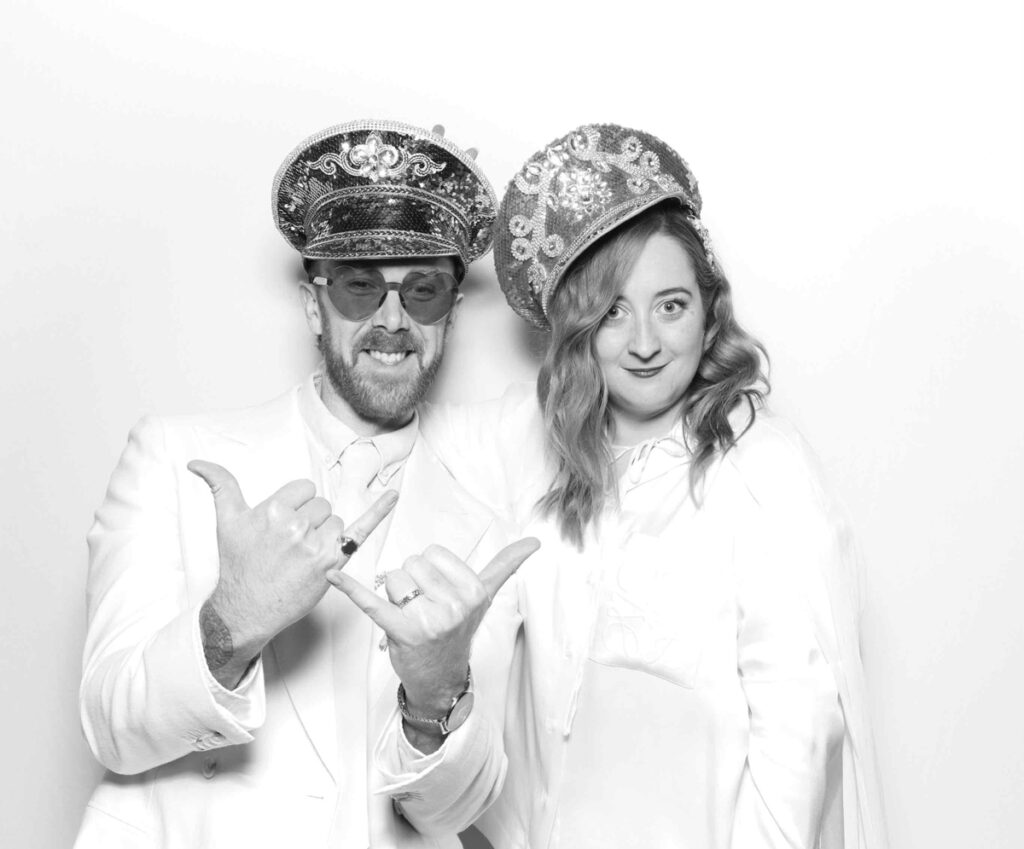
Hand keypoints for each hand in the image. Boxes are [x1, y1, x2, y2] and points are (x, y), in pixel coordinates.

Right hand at [188, 460, 397, 685]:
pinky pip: (361, 530)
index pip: (303, 490)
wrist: (246, 608)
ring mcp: (316, 545)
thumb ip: (219, 486)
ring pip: (336, 522)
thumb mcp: (227, 522)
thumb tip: (196, 462)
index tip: (283, 525)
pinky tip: (393, 495)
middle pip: (321, 506)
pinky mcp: (332, 563)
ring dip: (325, 535)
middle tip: (289, 546)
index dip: (296, 506)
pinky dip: (379, 511)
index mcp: (274, 510)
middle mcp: (296, 526)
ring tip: (301, 556)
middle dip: (309, 521)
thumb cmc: (239, 565)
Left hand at [327, 538, 538, 717]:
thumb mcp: (483, 597)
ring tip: (408, 616)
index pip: (433, 553)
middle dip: (412, 582)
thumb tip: (535, 541)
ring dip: (394, 595)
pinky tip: (333, 576)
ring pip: (392, 579)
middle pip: (411, 564)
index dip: (430, 570)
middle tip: (423, 608)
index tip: (439, 593)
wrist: (440, 677)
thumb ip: (506, 565)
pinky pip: (372, 603)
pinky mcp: (401, 632)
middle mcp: (455, 606)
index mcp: (474, 591)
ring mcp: (429, 621)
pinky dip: (350, 589)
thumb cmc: (457, 629)